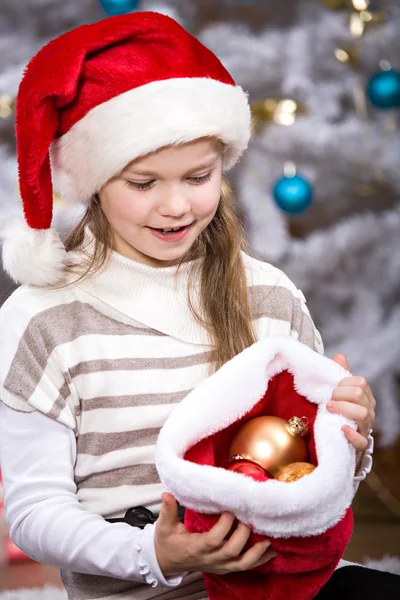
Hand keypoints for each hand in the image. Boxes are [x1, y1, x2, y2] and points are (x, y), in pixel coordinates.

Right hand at [154, 493, 275, 575]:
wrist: (167, 562)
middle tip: (249, 517)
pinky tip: (270, 551)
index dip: (224, 526)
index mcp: (195, 548)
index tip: (230, 510)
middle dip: (243, 534)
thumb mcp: (164, 526)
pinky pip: (244, 567)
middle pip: (231, 551)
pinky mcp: (224, 567)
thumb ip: (167, 510)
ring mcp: (219, 565)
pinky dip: (259, 560)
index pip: (213, 540)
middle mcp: (209, 559)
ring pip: (242, 564)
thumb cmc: (167, 543)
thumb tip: (167, 494)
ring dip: (257, 552)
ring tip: (269, 539)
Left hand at [329, 354, 374, 469]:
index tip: (332, 389)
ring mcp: (366, 427)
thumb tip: (339, 356)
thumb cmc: (339, 412)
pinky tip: (341, 428)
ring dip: (344, 409)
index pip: (361, 382)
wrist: (339, 441)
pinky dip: (351, 434)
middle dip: (341, 394)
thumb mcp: (338, 393)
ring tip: (329, 409)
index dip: (344, 383)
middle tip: (328, 400)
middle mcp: (368, 410)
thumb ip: (340, 375)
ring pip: (363, 414)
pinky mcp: (360, 444)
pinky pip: (361, 441)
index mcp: (364, 396)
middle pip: (360, 395)